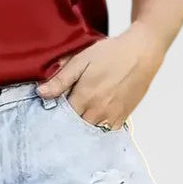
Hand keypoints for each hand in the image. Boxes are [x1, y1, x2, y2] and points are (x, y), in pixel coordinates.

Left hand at [36, 22, 166, 128]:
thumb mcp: (81, 60)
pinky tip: (96, 116)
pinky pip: (108, 130)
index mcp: (84, 97)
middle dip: (68, 120)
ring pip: (91, 129)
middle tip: (66, 109)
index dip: (55, 112)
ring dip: (83, 125)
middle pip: (76, 125)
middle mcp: (98, 112)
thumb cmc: (110, 53)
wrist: (141, 53)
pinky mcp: (124, 116)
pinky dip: (100, 126)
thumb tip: (41, 93)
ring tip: (80, 113)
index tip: (51, 108)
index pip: (62, 116)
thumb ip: (61, 79)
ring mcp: (113, 116)